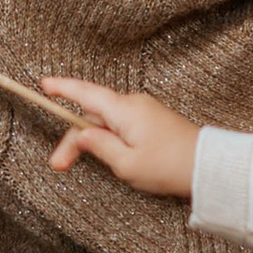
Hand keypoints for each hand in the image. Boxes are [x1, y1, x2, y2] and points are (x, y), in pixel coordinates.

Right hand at [42, 76, 200, 197]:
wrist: (209, 167)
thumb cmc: (169, 167)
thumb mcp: (127, 164)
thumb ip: (99, 147)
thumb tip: (82, 134)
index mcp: (124, 110)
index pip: (85, 93)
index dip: (63, 88)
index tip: (43, 85)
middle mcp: (134, 103)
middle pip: (93, 113)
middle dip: (75, 136)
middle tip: (60, 164)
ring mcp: (145, 110)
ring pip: (107, 120)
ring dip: (93, 139)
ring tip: (84, 164)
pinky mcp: (154, 120)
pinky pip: (123, 123)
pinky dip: (110, 136)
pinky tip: (110, 155)